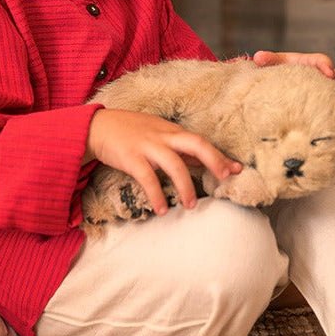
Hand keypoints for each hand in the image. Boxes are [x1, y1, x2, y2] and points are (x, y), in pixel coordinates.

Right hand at [86, 109, 241, 215]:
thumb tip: (203, 161)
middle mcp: (164, 136)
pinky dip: (156, 194)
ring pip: (174, 163)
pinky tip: (162, 208)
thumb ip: (179, 147)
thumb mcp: (157, 133)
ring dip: (185, 186)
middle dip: (213, 160)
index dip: (220, 155)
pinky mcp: (131, 157)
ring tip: (190, 205)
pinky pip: (148, 178)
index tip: (237, 169)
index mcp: (172, 131)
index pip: (202, 141)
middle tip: (225, 179)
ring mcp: (148, 146)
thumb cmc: (131, 131)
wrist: (97, 127)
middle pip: (196, 144)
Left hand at [252, 49, 334, 99]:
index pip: (321, 61)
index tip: (327, 72)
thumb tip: (257, 57)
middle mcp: (321, 75)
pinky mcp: (327, 101)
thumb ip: (269, 60)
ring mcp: (326, 88)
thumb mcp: (275, 64)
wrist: (279, 84)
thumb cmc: (279, 70)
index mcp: (309, 63)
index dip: (325, 65)